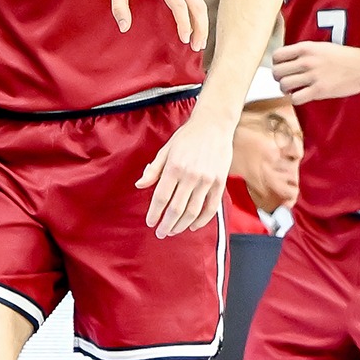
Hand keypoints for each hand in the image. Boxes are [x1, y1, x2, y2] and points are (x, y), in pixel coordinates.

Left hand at [108, 0, 205, 50]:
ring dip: (202, 23)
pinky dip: (199, 15)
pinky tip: (196, 29)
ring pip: (200, 2)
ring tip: (199, 42)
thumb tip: (124, 28)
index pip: (179, 4)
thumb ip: (119, 7)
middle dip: (200, 27)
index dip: (184, 23)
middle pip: (197, 4)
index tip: (184, 39)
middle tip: (197, 47)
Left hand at [135, 107, 232, 236]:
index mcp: (174, 167)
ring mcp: (207, 180)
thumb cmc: (186, 137)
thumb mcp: (165, 150)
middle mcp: (191, 176)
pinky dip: (202, 220)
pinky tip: (192, 226)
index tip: (150, 222)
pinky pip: (211, 207)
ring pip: (194, 211)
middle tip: (161, 233)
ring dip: (182, 225)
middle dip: (167, 224)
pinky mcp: (220, 182)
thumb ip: (153, 170)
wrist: (213, 126)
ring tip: (174, 231)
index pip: (161, 197)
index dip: (155, 213)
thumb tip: (139, 185)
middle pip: (176, 208)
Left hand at [271, 42, 359, 103]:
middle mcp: (307, 61)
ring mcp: (313, 76)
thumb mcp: (321, 47)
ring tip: (292, 89)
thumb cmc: (344, 56)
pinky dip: (295, 99)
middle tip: (286, 80)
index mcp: (306, 48)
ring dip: (285, 89)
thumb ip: (303, 52)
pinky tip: (301, 96)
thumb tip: (286, 61)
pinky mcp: (319, 90)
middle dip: (278, 77)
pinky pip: (295, 98)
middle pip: (277, 71)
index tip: (282, 67)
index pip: (277, 56)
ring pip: (283, 85)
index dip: (276, 63)